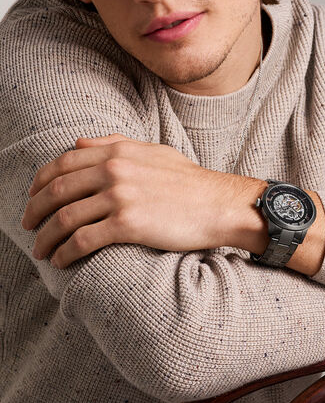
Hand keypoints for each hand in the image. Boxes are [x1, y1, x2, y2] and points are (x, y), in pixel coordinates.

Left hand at [21, 133, 236, 268]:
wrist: (218, 204)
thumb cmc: (189, 181)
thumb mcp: (154, 152)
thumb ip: (114, 144)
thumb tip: (78, 143)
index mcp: (118, 153)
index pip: (63, 164)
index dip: (40, 182)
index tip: (32, 197)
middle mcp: (114, 172)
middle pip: (57, 191)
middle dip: (35, 211)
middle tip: (27, 226)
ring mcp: (120, 197)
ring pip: (65, 218)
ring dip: (46, 238)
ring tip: (41, 251)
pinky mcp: (128, 225)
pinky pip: (83, 240)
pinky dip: (65, 252)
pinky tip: (60, 260)